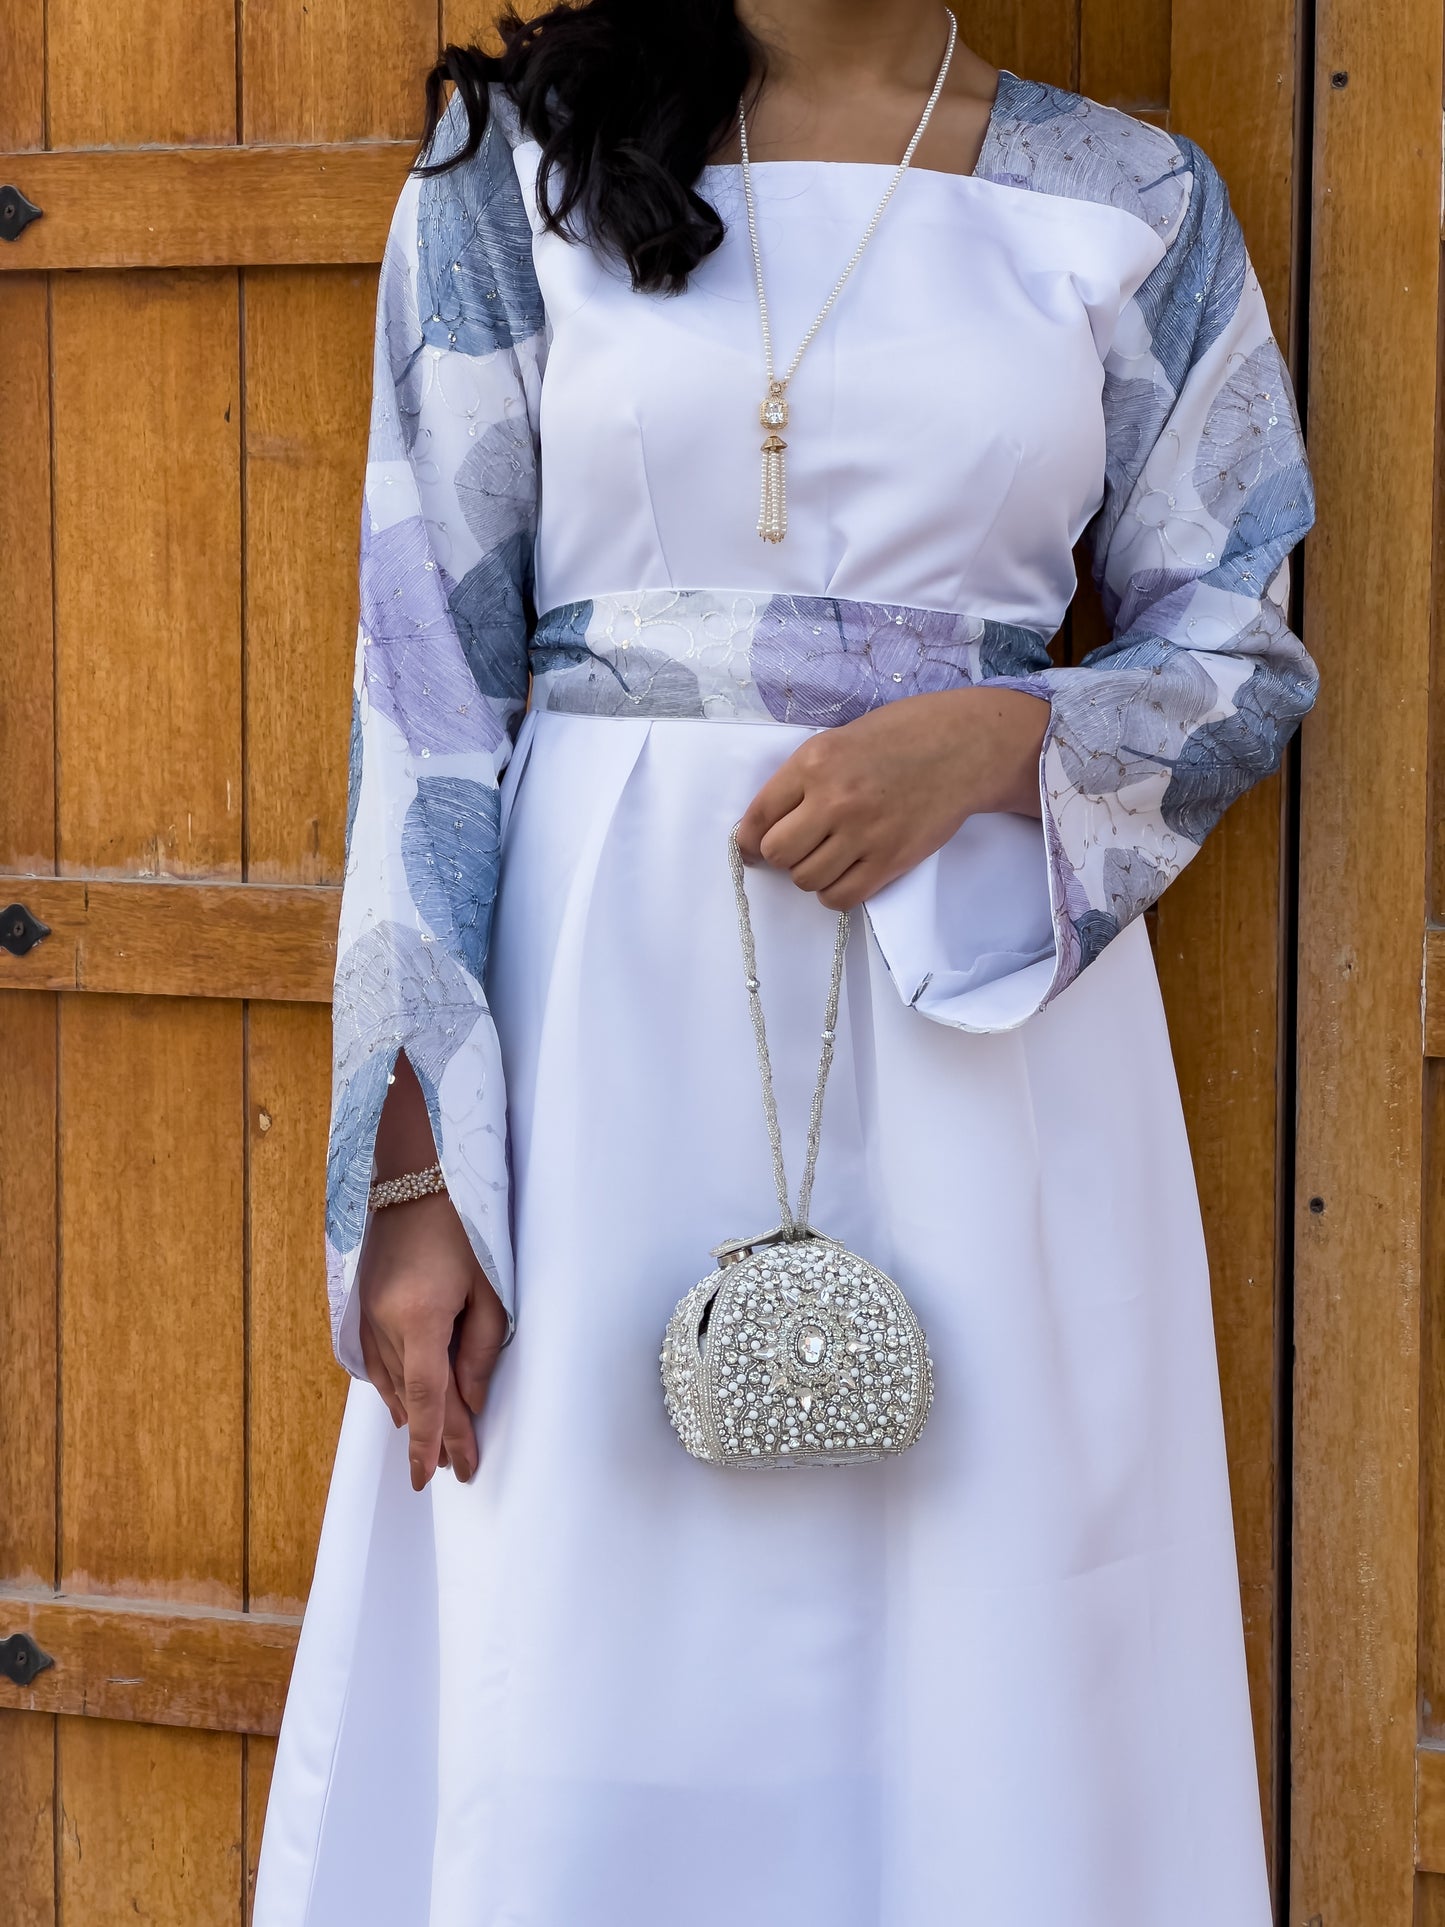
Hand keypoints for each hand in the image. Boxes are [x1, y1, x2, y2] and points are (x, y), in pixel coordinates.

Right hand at [357, 1190, 507, 1490]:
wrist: (411, 1180)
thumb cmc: (462, 1229)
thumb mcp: (488, 1288)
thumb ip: (482, 1349)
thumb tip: (470, 1401)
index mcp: (421, 1318)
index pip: (428, 1399)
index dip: (436, 1442)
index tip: (442, 1476)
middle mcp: (386, 1324)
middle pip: (411, 1398)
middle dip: (433, 1439)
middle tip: (453, 1471)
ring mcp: (368, 1316)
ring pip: (390, 1385)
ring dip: (412, 1419)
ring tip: (433, 1450)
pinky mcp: (362, 1307)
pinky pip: (376, 1364)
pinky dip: (391, 1391)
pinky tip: (402, 1409)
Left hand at [737, 686, 1049, 908]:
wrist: (962, 747)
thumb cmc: (899, 737)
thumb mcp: (838, 740)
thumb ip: (800, 779)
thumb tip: (763, 824)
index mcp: (814, 763)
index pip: (758, 817)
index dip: (748, 840)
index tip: (752, 847)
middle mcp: (834, 800)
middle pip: (777, 854)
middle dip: (780, 856)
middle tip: (797, 848)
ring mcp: (864, 834)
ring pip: (806, 880)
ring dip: (810, 873)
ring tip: (828, 856)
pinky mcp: (890, 860)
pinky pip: (841, 897)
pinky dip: (834, 893)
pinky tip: (844, 874)